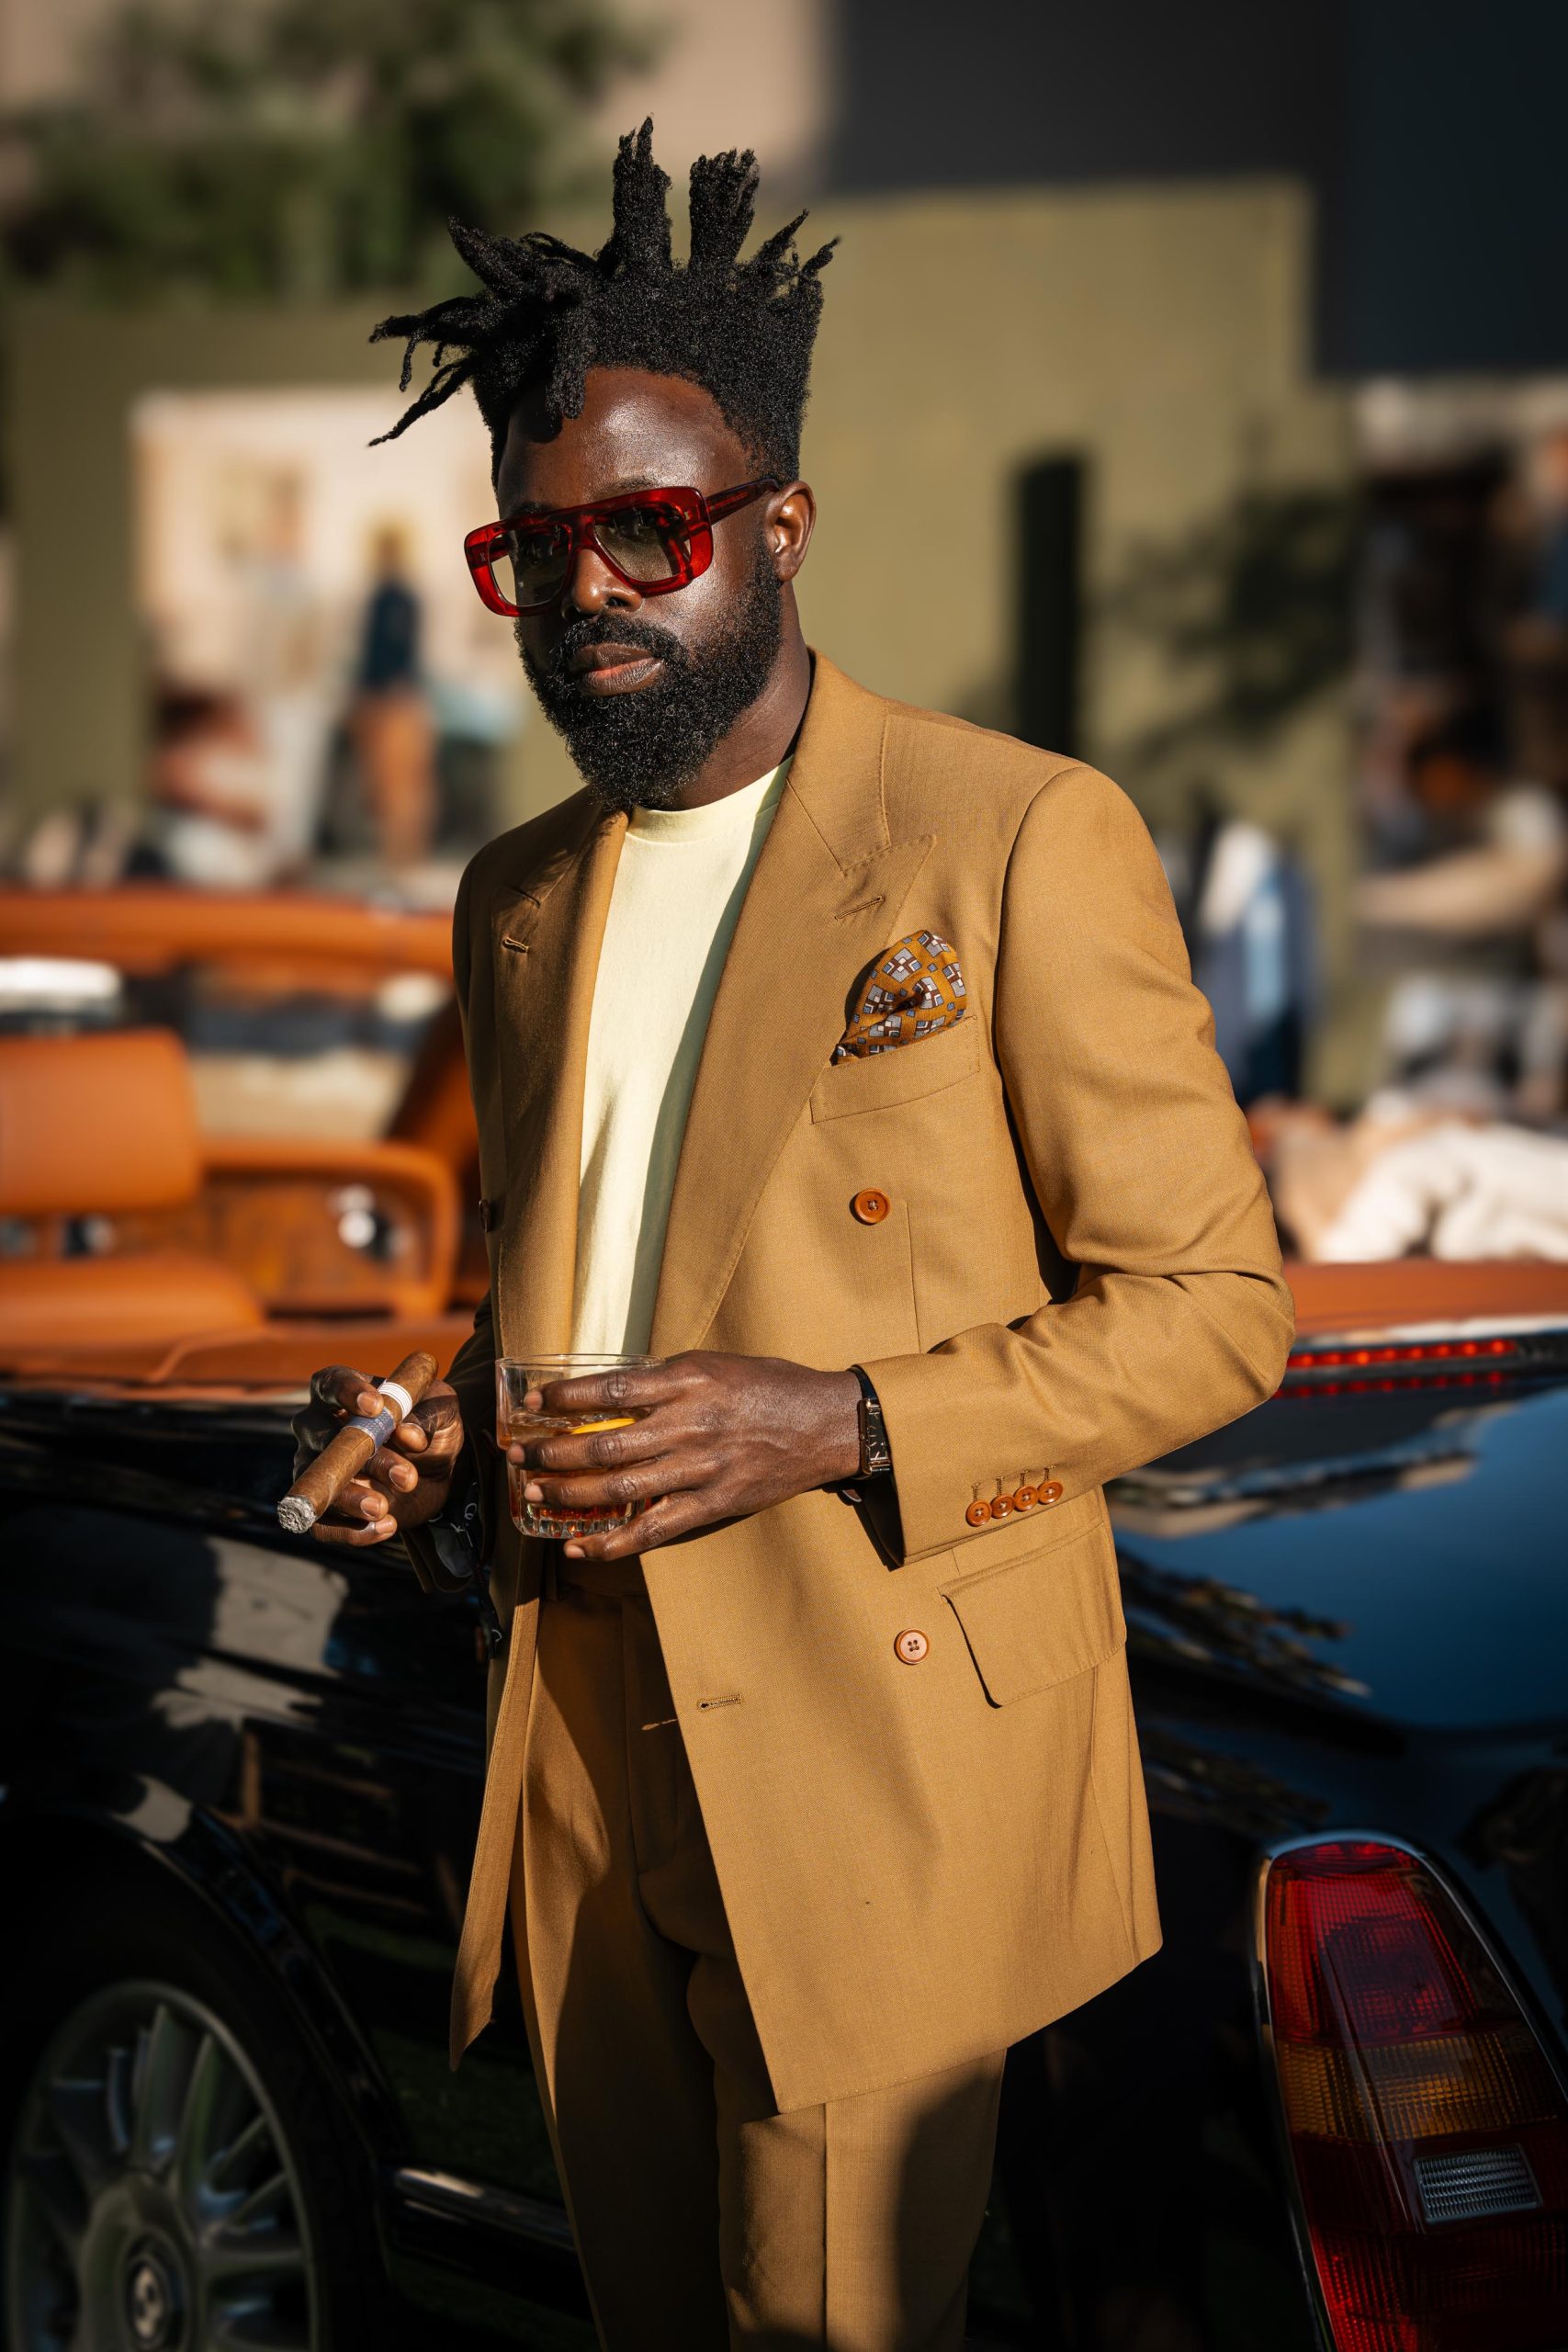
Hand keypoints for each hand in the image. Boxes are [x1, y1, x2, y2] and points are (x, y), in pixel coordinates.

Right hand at [290, 1365, 464, 1548]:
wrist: (436, 1472)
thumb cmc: (431, 1426)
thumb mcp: (443, 1410)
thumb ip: (429, 1414)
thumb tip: (409, 1434)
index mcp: (344, 1393)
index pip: (331, 1383)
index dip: (346, 1392)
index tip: (376, 1407)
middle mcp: (318, 1428)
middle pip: (322, 1438)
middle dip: (365, 1458)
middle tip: (406, 1476)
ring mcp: (316, 1469)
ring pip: (316, 1483)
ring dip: (351, 1499)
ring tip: (385, 1509)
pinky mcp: (325, 1506)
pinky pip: (322, 1524)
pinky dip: (352, 1530)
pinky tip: (387, 1526)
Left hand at [510, 1351, 861, 1561]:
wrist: (828, 1424)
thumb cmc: (770, 1386)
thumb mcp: (716, 1364)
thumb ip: (666, 1377)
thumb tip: (609, 1388)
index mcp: (690, 1381)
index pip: (612, 1388)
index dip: (565, 1397)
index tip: (533, 1400)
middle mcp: (692, 1424)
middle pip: (605, 1442)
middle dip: (552, 1451)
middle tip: (518, 1454)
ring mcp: (702, 1468)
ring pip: (621, 1486)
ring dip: (570, 1493)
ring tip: (534, 1494)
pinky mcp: (715, 1503)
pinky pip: (655, 1528)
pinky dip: (613, 1542)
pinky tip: (579, 1547)